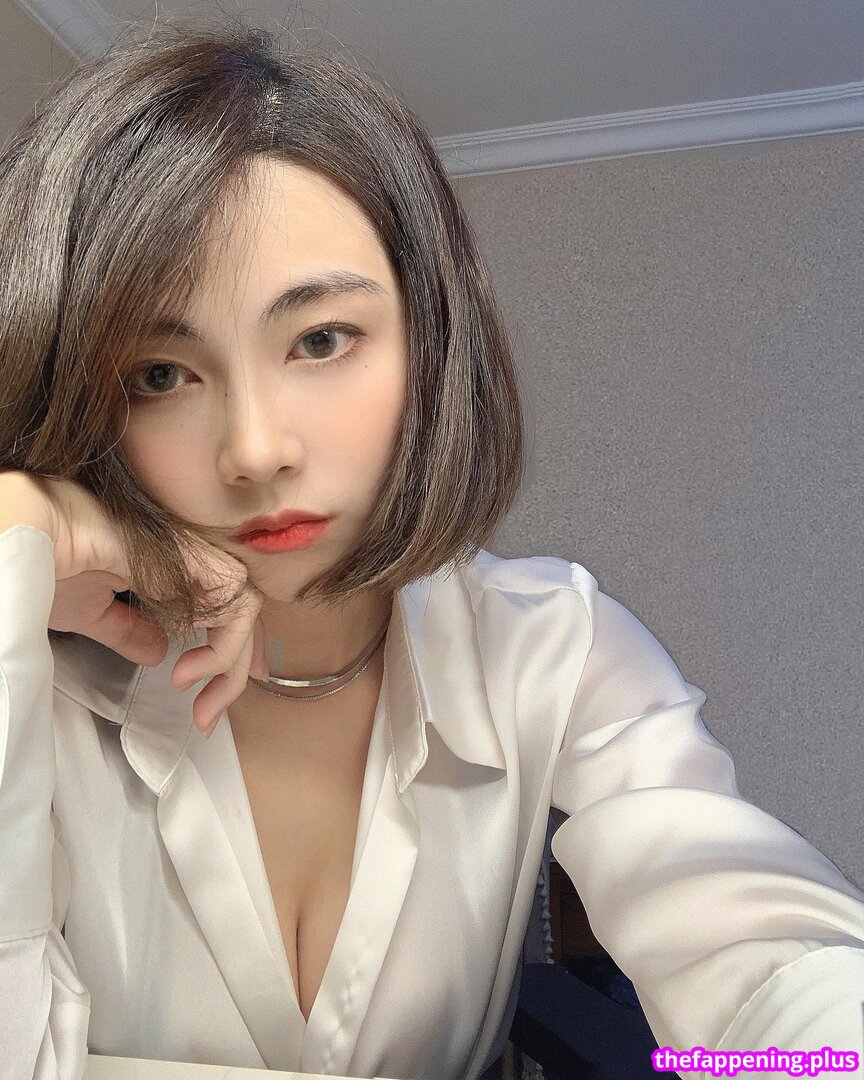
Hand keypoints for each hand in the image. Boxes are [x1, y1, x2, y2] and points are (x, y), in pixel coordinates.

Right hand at [1, 471, 267, 736]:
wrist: (26, 541)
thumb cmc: (50, 564)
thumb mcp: (92, 612)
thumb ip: (130, 631)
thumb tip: (158, 653)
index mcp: (168, 571)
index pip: (225, 613)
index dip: (231, 656)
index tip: (213, 702)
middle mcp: (189, 561)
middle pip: (241, 616)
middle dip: (232, 675)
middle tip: (205, 717)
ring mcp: (195, 555)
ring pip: (245, 609)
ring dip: (228, 664)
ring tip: (193, 694)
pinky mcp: (193, 554)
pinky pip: (233, 599)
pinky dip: (222, 642)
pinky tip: (186, 670)